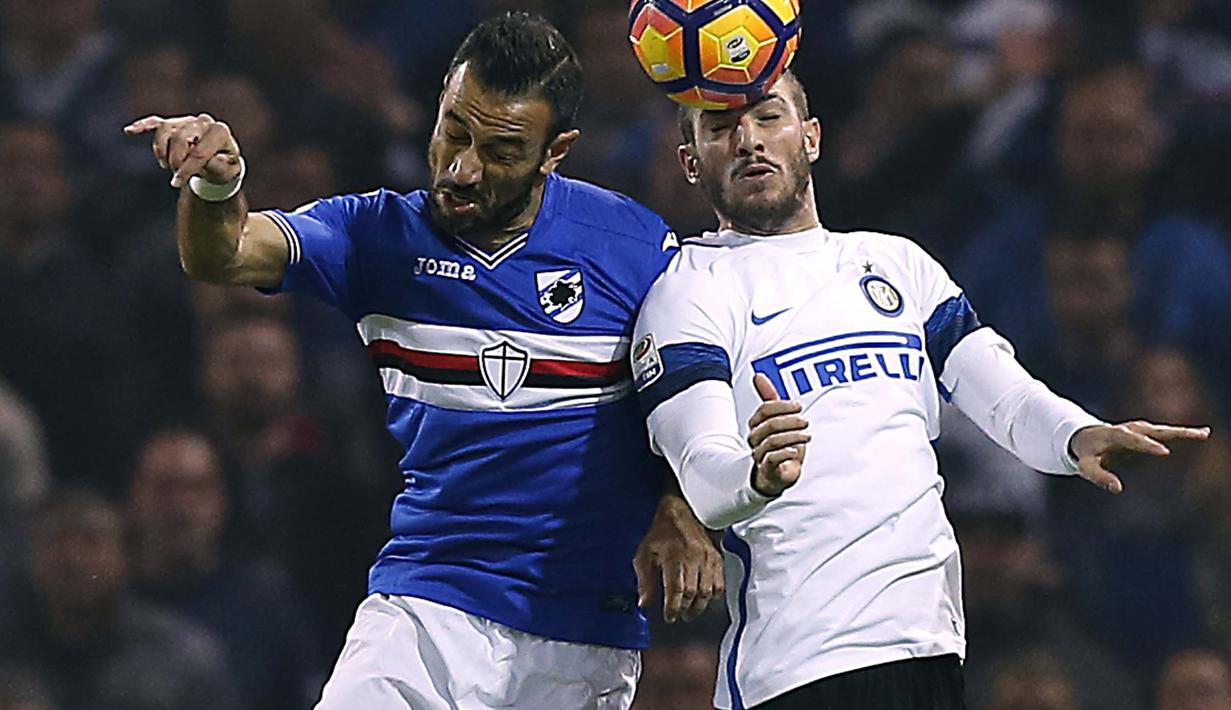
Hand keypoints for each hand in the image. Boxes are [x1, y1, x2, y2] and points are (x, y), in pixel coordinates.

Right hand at [124, 114, 242, 188]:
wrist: (221, 161)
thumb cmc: (224, 167)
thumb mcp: (227, 172)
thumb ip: (217, 166)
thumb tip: (203, 161)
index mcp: (220, 132)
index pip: (198, 151)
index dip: (186, 170)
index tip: (176, 183)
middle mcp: (203, 122)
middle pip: (180, 138)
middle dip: (176, 160)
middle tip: (177, 174)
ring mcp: (187, 121)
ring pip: (165, 130)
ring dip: (162, 150)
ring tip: (167, 166)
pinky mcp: (174, 124)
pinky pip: (156, 122)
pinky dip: (142, 126)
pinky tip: (129, 131)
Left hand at [633, 494, 723, 622]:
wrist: (681, 513)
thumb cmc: (661, 534)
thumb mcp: (644, 554)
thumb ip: (644, 581)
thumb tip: (644, 604)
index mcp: (674, 557)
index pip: (676, 590)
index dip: (673, 608)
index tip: (669, 617)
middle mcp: (693, 558)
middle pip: (692, 593)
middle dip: (685, 609)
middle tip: (678, 616)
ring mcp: (707, 559)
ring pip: (708, 591)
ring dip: (699, 606)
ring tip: (690, 613)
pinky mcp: (716, 558)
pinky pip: (720, 584)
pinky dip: (713, 596)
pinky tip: (705, 600)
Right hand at [747, 373, 809, 496]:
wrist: (778, 474)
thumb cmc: (779, 444)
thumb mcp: (778, 419)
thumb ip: (769, 398)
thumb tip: (758, 375)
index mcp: (756, 424)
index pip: (765, 409)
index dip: (783, 406)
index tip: (799, 406)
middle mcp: (755, 438)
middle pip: (770, 424)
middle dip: (791, 421)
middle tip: (805, 421)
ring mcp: (760, 454)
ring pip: (773, 441)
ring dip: (793, 436)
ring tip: (807, 436)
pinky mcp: (768, 468)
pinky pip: (773, 458)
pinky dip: (786, 453)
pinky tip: (795, 451)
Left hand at [1070, 420, 1211, 493]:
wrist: (1084, 436)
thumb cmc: (1086, 453)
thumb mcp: (1086, 466)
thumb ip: (1099, 476)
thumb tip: (1118, 488)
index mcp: (1115, 436)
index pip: (1133, 440)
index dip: (1148, 446)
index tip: (1164, 452)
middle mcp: (1130, 429)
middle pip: (1155, 431)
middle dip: (1174, 433)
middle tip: (1196, 436)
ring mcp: (1140, 429)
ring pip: (1164, 430)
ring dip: (1184, 432)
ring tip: (1204, 434)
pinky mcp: (1147, 432)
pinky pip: (1167, 432)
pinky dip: (1183, 433)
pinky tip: (1203, 434)